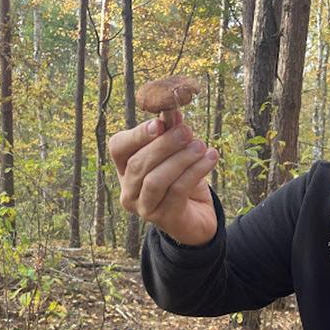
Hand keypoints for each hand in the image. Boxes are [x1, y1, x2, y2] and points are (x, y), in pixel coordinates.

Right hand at [108, 114, 218, 245]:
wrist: (198, 217)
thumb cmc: (183, 181)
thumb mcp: (177, 153)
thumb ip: (172, 133)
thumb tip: (173, 110)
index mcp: (125, 169)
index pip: (118, 148)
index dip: (137, 135)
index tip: (159, 123)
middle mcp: (128, 191)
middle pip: (138, 164)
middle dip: (164, 145)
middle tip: (187, 132)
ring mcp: (144, 208)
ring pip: (156, 180)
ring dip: (180, 159)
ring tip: (201, 146)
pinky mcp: (164, 219)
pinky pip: (177, 191)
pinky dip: (194, 172)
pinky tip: (210, 159)